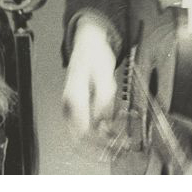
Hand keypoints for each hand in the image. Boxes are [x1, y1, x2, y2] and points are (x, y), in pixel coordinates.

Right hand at [61, 14, 118, 140]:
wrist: (88, 44)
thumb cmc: (94, 55)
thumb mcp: (104, 74)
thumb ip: (104, 99)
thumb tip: (104, 121)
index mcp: (74, 97)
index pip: (82, 131)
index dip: (98, 144)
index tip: (115, 147)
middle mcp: (70, 105)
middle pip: (80, 138)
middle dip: (100, 147)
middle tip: (119, 148)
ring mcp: (73, 108)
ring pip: (84, 135)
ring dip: (102, 140)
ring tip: (122, 139)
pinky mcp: (79, 109)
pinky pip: (87, 127)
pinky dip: (102, 131)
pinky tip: (115, 128)